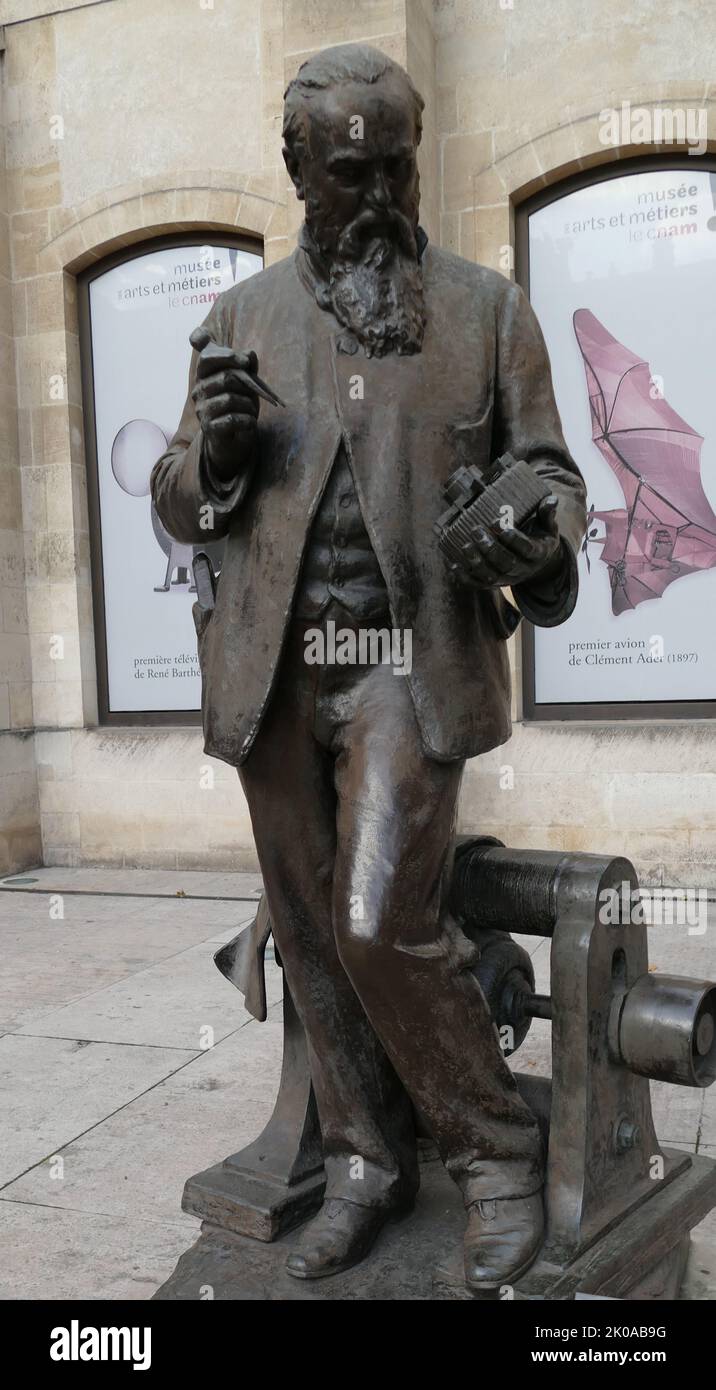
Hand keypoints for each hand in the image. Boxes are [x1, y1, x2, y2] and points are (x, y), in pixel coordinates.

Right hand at [192, 340, 259, 481]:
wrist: (233, 439)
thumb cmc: (239, 405)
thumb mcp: (245, 382)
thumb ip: (247, 365)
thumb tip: (249, 354)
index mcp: (203, 376)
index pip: (206, 357)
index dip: (227, 355)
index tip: (246, 361)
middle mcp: (198, 391)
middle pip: (226, 377)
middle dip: (247, 386)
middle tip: (254, 395)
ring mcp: (201, 410)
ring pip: (231, 399)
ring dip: (249, 405)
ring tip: (251, 411)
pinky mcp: (208, 428)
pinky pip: (233, 419)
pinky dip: (248, 420)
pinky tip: (249, 423)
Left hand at [444, 496, 560, 589]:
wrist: (537, 563)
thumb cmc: (540, 537)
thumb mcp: (548, 526)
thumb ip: (547, 513)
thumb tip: (552, 499)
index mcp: (538, 553)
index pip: (527, 549)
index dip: (513, 539)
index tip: (499, 523)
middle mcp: (523, 569)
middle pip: (507, 563)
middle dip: (490, 548)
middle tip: (476, 530)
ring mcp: (508, 579)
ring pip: (492, 576)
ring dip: (477, 562)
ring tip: (466, 545)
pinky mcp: (495, 584)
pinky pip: (479, 585)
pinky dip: (465, 578)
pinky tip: (454, 565)